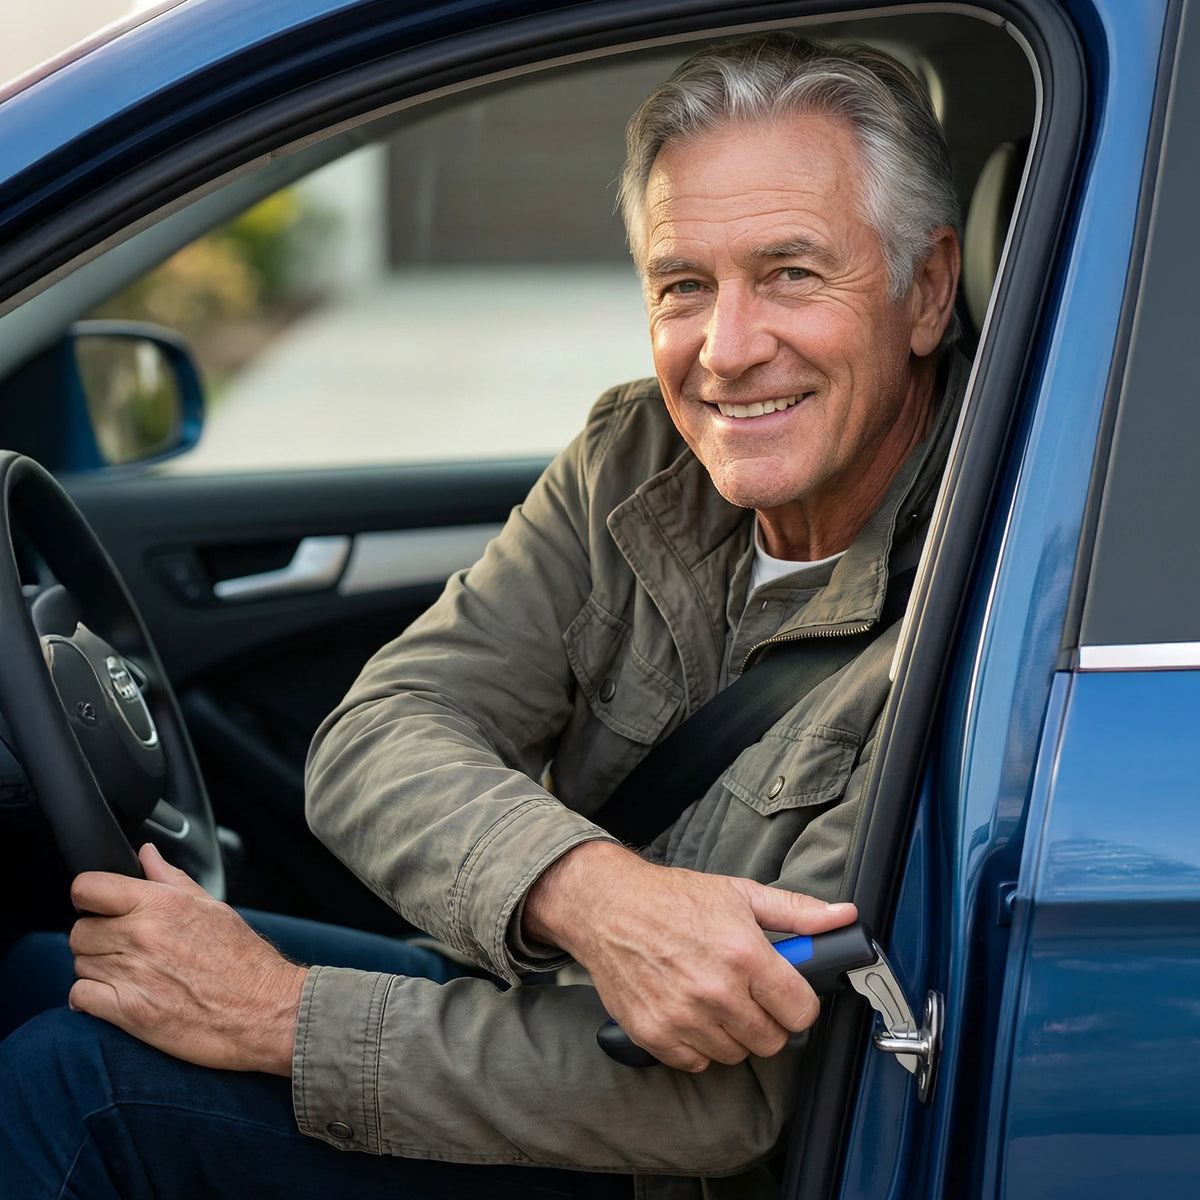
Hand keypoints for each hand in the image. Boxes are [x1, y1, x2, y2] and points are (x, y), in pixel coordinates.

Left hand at [68, 843, 306, 1075]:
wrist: (264, 1009)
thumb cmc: (244, 959)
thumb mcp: (212, 906)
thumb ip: (170, 878)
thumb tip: (145, 854)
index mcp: (162, 904)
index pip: (89, 888)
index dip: (87, 895)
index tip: (96, 904)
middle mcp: (142, 935)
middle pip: (80, 930)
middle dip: (96, 936)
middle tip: (120, 944)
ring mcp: (133, 975)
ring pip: (79, 963)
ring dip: (97, 967)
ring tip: (128, 971)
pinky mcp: (129, 1012)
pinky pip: (80, 996)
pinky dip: (91, 998)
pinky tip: (114, 995)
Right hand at [524, 842, 856, 1071]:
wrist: (607, 907)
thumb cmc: (673, 898)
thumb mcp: (739, 894)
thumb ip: (797, 912)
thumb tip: (844, 917)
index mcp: (744, 954)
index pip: (801, 1011)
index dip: (798, 1003)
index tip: (786, 993)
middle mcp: (715, 990)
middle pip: (771, 1040)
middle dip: (768, 1019)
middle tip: (749, 993)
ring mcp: (683, 1017)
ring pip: (736, 1054)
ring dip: (733, 1032)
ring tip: (716, 998)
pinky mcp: (654, 1034)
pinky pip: (698, 1062)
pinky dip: (699, 1044)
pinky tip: (691, 1012)